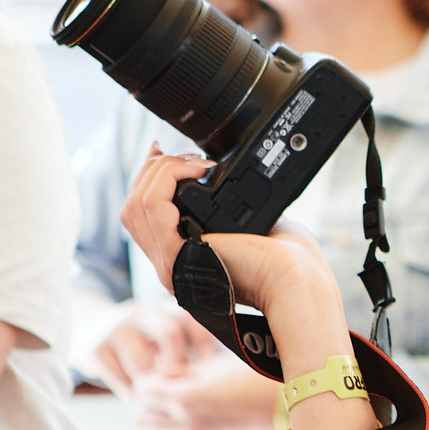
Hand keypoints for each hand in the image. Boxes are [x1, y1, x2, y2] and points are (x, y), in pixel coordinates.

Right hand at [85, 300, 214, 395]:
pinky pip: (119, 376)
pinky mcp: (96, 347)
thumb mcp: (160, 333)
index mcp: (165, 309)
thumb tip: (218, 379)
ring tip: (159, 401)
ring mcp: (117, 329)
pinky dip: (130, 392)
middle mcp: (143, 313)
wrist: (87, 326)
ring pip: (144, 362)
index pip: (191, 316)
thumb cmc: (139, 339)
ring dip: (154, 387)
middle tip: (182, 388)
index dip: (204, 340)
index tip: (208, 363)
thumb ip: (185, 346)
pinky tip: (136, 399)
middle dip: (180, 366)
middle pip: (170, 334)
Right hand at [119, 146, 370, 429]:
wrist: (296, 278)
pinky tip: (193, 170)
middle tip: (187, 158)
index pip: (143, 217)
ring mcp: (169, 264)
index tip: (159, 151)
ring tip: (193, 163)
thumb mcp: (248, 225)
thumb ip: (223, 209)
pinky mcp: (176, 255)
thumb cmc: (287, 257)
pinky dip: (167, 178)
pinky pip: (150, 207)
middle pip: (132, 210)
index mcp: (185, 258)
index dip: (146, 181)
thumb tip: (213, 178)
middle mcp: (171, 264)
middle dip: (151, 172)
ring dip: (160, 172)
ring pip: (135, 206)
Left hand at [131, 348, 284, 429]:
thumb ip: (184, 371)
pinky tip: (196, 405)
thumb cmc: (257, 377)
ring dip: (158, 413)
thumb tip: (164, 374)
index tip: (166, 368)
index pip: (141, 390)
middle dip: (147, 398)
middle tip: (166, 382)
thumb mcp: (217, 366)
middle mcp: (185, 422)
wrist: (289, 406)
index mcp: (185, 398)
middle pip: (140, 415)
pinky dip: (174, 421)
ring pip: (154, 429)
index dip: (150, 376)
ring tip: (179, 395)